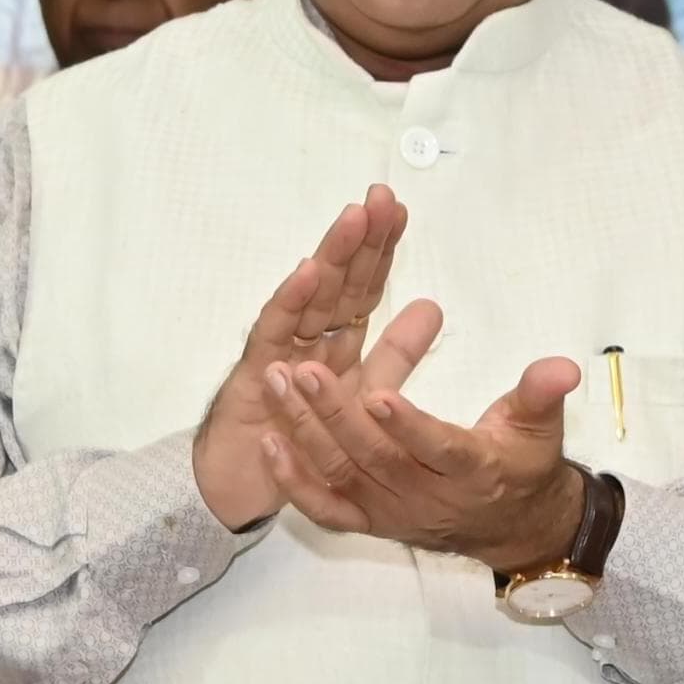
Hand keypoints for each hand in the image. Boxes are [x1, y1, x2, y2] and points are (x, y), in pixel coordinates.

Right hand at [195, 190, 408, 530]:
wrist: (248, 487)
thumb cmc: (301, 440)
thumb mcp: (364, 394)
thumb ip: (397, 355)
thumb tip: (434, 306)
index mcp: (337, 340)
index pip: (364, 288)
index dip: (382, 250)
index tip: (400, 210)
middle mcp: (309, 338)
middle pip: (339, 282)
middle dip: (360, 238)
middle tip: (380, 196)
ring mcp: (279, 352)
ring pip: (309, 298)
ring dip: (331, 257)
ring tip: (353, 220)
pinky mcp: (254, 375)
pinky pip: (273, 336)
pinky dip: (289, 304)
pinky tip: (307, 275)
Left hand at [259, 296, 583, 565]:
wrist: (510, 528)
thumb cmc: (521, 465)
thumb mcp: (540, 429)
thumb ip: (542, 395)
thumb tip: (565, 367)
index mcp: (472, 472)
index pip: (437, 449)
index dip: (408, 426)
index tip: (378, 392)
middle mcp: (426, 498)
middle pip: (374, 458)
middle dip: (335, 415)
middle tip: (303, 370)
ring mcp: (390, 512)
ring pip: (341, 474)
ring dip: (305, 432)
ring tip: (277, 383)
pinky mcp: (368, 520)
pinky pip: (325, 508)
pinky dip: (294, 483)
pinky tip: (268, 443)